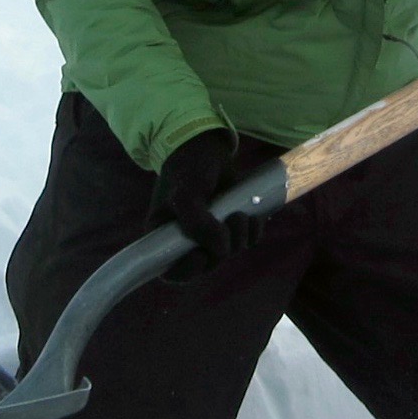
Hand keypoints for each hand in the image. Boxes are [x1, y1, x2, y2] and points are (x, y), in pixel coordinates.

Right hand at [152, 129, 268, 277]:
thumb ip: (197, 224)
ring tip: (241, 214)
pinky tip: (253, 217)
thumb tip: (221, 249)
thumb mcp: (186, 194)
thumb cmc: (188, 169)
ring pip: (228, 253)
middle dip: (222, 249)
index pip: (173, 272)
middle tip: (231, 222)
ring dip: (240, 238)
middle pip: (206, 264)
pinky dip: (253, 232)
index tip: (202, 255)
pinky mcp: (229, 224)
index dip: (189, 270)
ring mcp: (209, 233)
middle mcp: (185, 240)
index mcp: (164, 236)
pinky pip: (245, 241)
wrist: (207, 146)